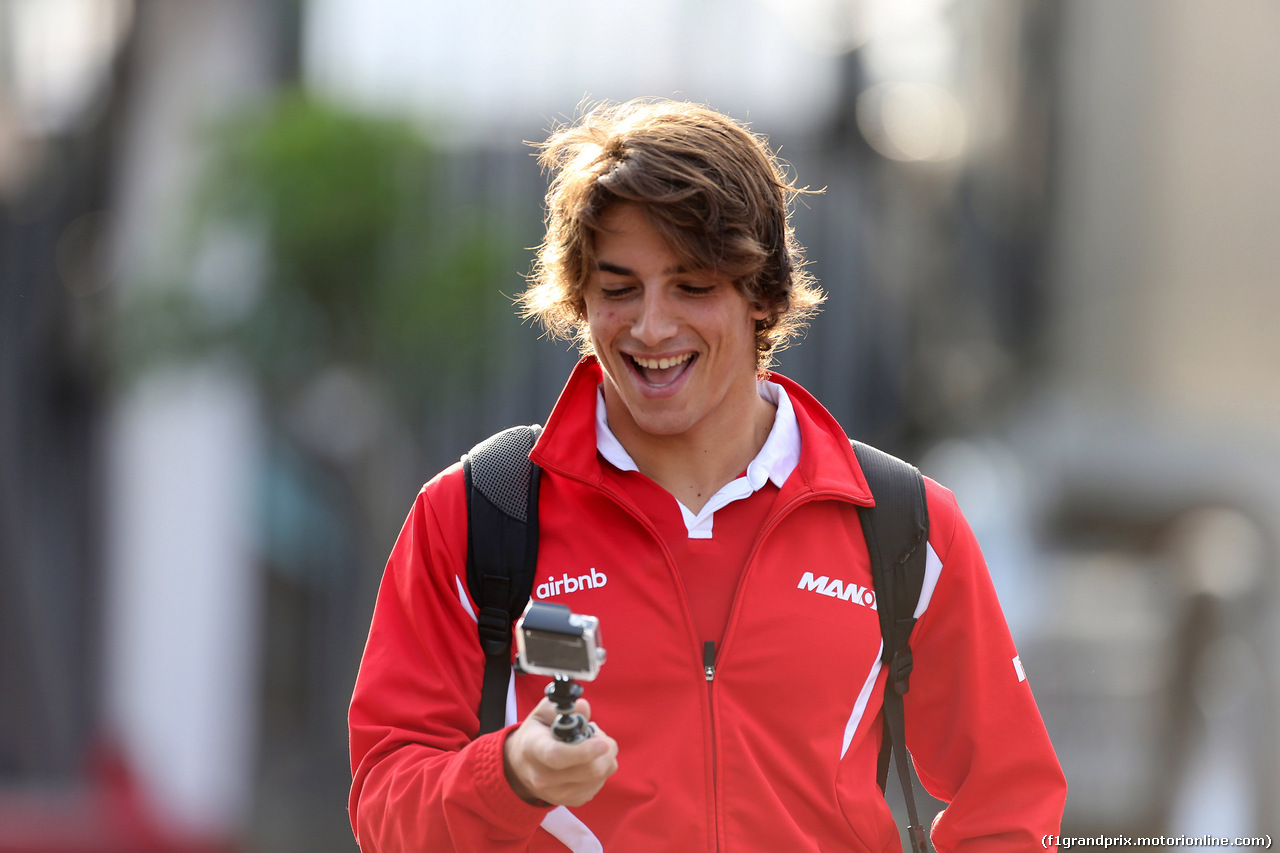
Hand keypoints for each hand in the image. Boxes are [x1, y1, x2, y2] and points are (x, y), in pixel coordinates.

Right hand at [503, 697, 617, 806]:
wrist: (521, 766)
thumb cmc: (535, 734)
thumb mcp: (542, 713)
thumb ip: (563, 707)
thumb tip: (584, 709)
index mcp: (533, 749)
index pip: (559, 756)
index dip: (584, 751)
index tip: (603, 743)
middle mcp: (543, 777)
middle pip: (589, 770)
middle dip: (606, 749)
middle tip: (598, 734)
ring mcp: (558, 793)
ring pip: (600, 777)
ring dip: (605, 757)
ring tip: (590, 745)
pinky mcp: (571, 801)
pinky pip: (599, 784)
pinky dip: (602, 769)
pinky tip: (589, 760)